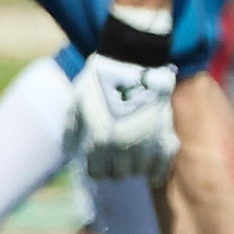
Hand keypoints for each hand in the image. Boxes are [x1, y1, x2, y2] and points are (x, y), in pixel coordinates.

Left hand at [66, 52, 180, 182]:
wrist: (133, 59)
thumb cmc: (101, 79)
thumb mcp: (78, 101)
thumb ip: (71, 129)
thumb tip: (69, 151)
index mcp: (99, 138)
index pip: (96, 172)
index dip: (95, 168)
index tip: (97, 162)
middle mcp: (123, 144)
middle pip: (118, 174)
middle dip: (114, 169)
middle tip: (114, 159)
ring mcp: (146, 141)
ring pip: (139, 171)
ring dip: (134, 167)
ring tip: (131, 158)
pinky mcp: (164, 133)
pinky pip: (163, 164)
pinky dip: (158, 172)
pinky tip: (152, 174)